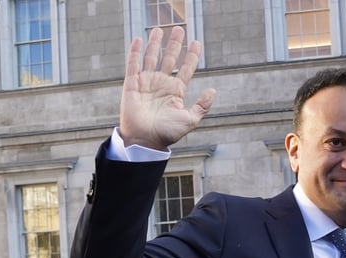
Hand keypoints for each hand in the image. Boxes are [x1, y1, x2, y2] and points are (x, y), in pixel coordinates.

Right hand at [119, 26, 215, 148]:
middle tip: (179, 29)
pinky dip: (135, 52)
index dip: (191, 56)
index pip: (186, 69)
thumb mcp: (190, 120)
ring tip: (160, 29)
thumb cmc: (167, 134)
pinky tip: (138, 39)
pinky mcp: (132, 84)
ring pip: (152, 58)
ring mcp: (147, 83)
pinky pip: (133, 64)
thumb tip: (213, 90)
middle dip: (174, 44)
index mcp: (176, 91)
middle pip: (170, 59)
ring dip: (155, 43)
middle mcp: (162, 84)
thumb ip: (202, 106)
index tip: (196, 42)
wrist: (145, 141)